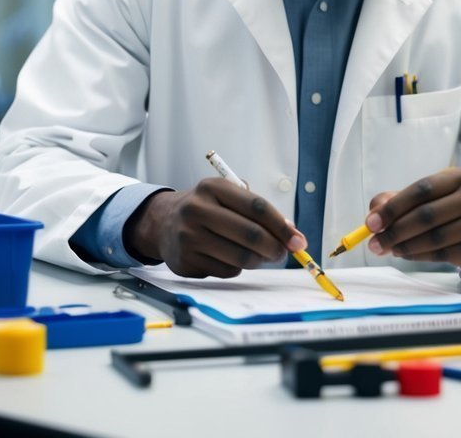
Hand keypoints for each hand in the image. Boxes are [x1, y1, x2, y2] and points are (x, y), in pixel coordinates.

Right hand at [124, 178, 307, 278]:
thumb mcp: (227, 195)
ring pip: (241, 258)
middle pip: (250, 235)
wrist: (163, 222)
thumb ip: (258, 211)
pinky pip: (226, 271)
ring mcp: (188, 237)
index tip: (297, 240)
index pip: (257, 207)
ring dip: (258, 260)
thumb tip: (291, 235)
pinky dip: (238, 268)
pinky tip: (232, 258)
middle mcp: (197, 210)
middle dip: (275, 248)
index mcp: (212, 188)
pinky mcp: (185, 261)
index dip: (282, 226)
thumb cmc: (207, 208)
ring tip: (260, 256)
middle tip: (282, 253)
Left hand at [364, 167, 460, 271]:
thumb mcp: (420, 199)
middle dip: (395, 231)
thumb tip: (373, 218)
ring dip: (405, 246)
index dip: (394, 207)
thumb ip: (392, 202)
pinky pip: (441, 254)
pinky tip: (406, 254)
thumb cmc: (443, 211)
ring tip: (389, 249)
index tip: (371, 223)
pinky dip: (418, 256)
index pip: (422, 189)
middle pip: (427, 215)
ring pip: (434, 237)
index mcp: (458, 177)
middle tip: (374, 244)